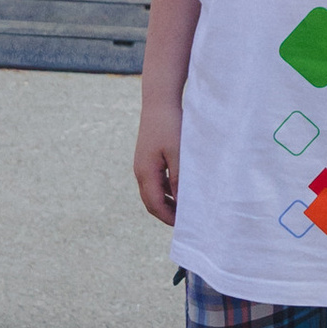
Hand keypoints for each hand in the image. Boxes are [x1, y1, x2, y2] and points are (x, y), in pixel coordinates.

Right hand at [133, 110, 179, 225]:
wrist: (159, 102)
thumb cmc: (170, 126)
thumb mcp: (178, 154)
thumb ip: (179, 180)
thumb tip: (182, 203)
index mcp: (146, 173)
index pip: (155, 205)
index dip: (169, 218)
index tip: (185, 225)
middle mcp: (140, 172)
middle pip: (151, 202)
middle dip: (167, 214)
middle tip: (186, 220)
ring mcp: (142, 165)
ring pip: (153, 193)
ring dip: (167, 202)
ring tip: (185, 207)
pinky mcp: (147, 158)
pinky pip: (154, 182)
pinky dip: (166, 190)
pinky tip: (180, 188)